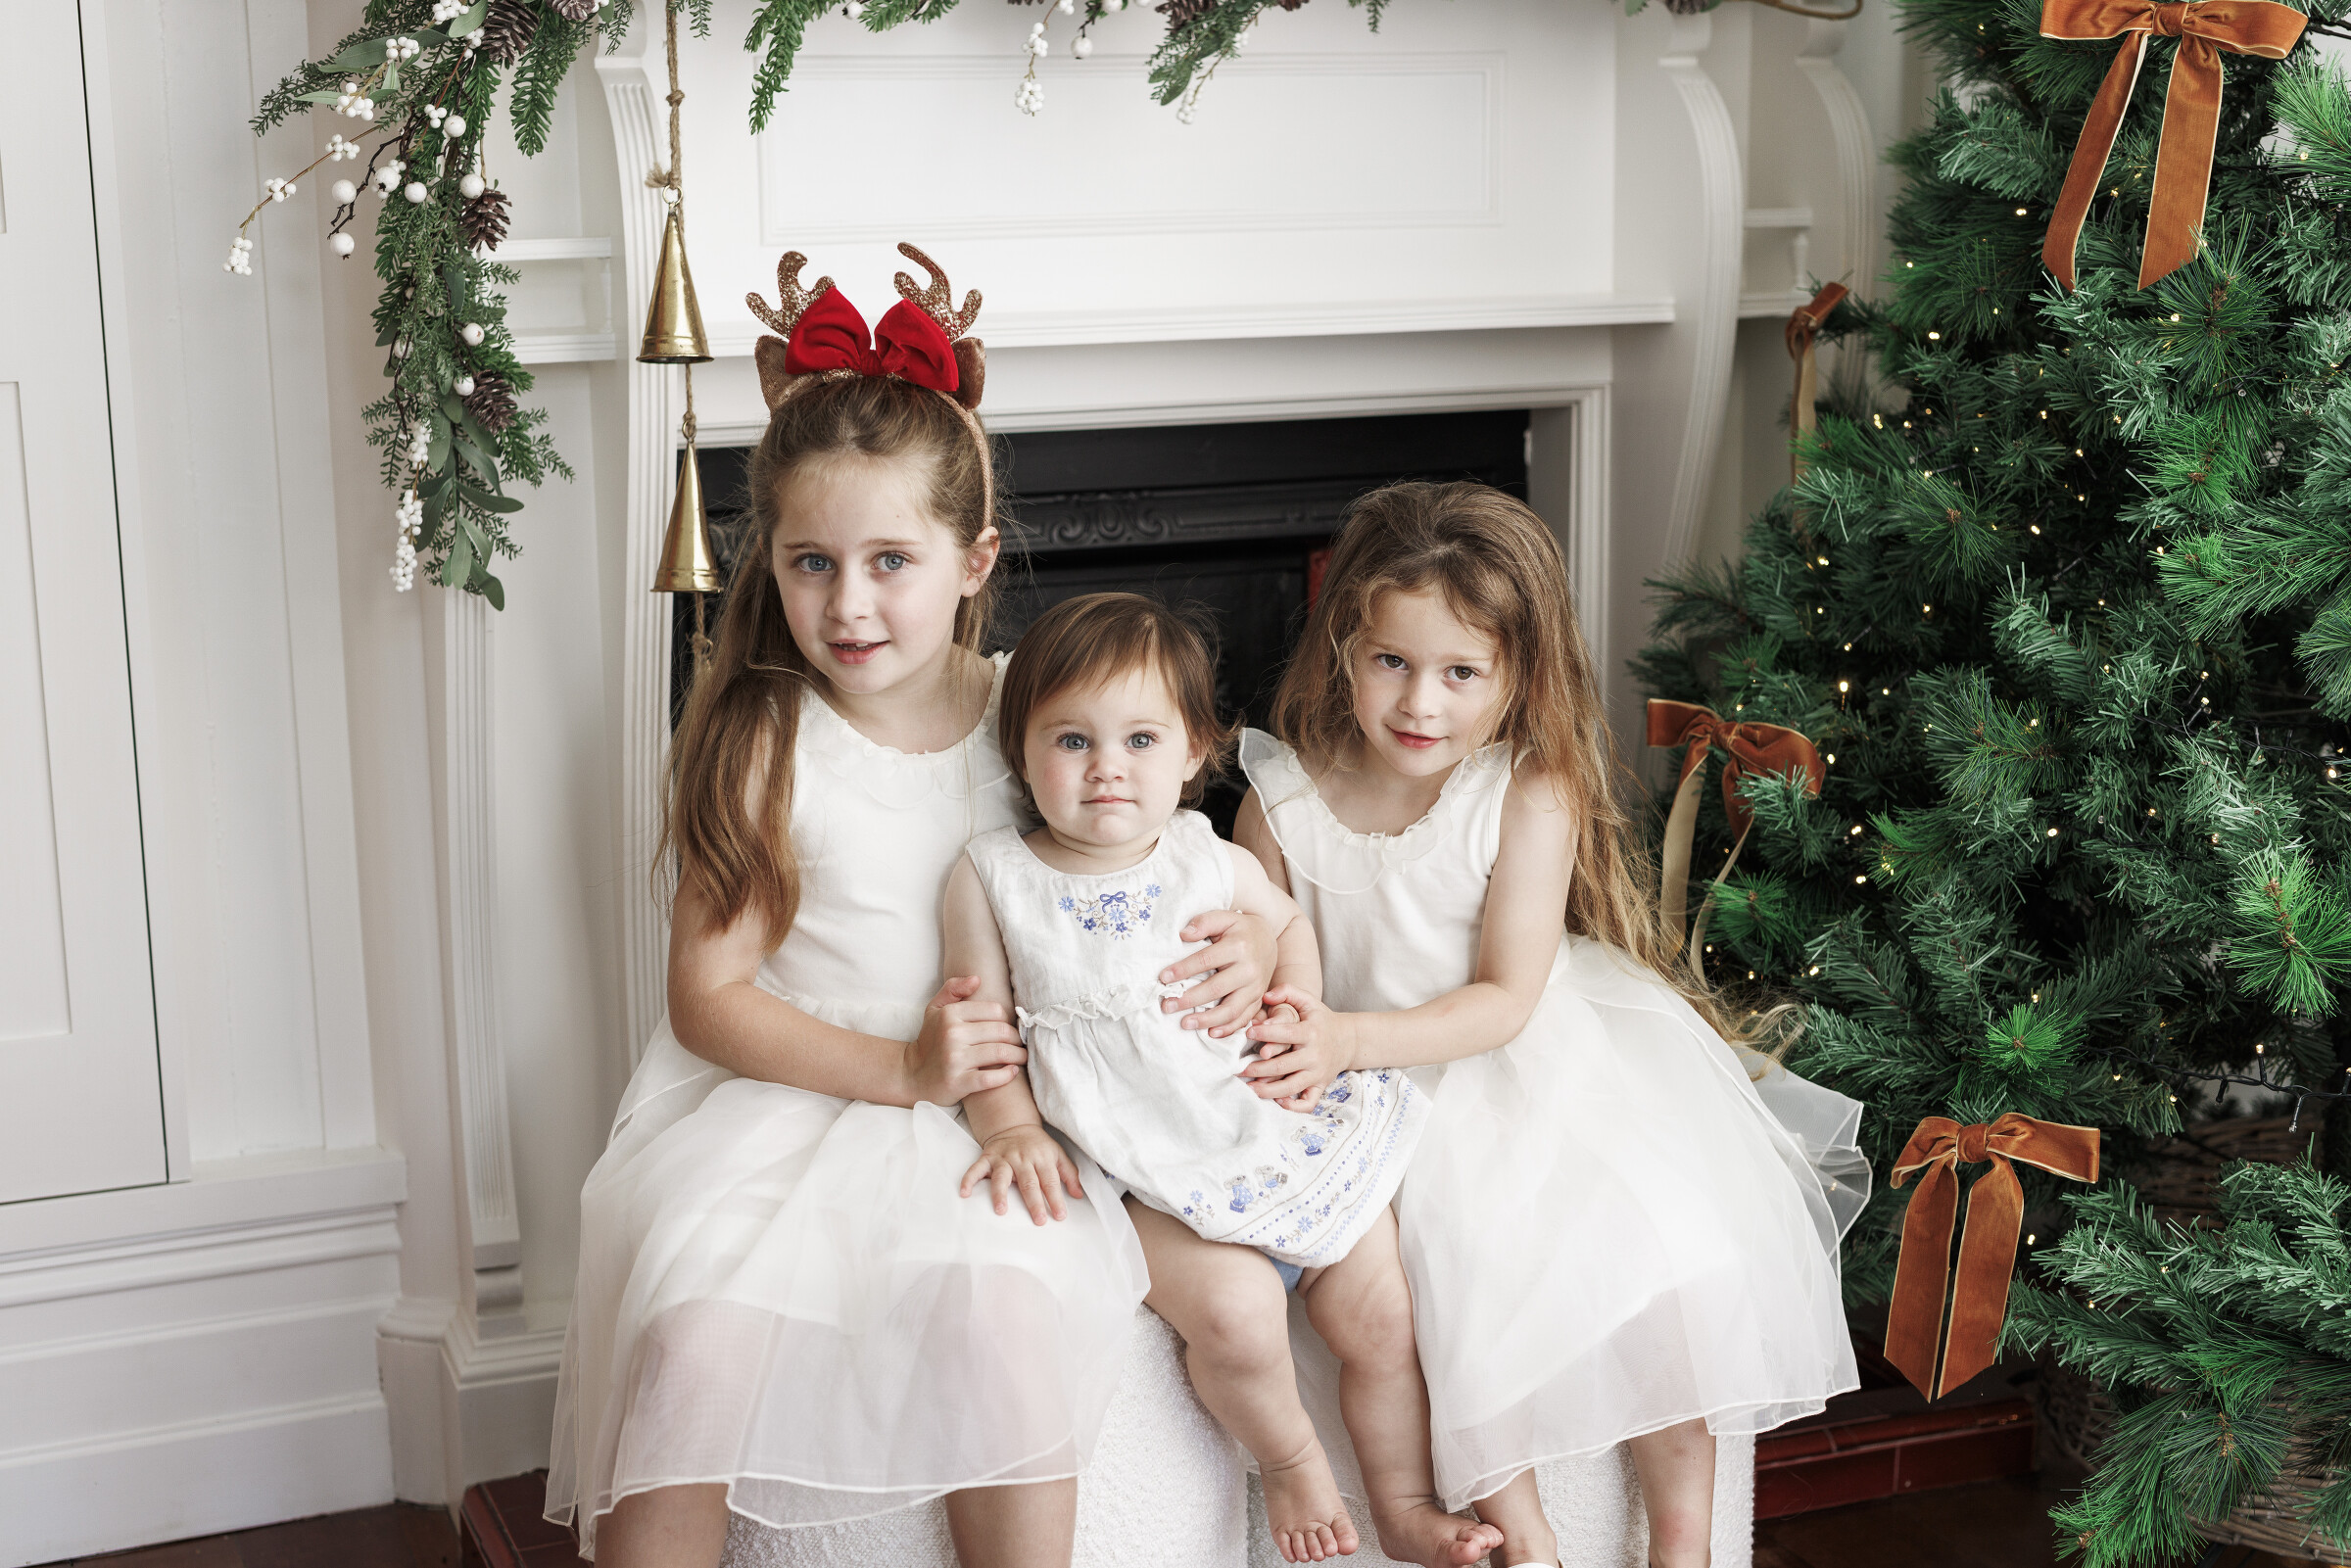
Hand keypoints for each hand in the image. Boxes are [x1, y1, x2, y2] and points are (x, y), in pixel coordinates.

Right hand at [904, 976, 1025, 1104]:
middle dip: (1017, 1039)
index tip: (1009, 1028)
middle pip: (1002, 1031)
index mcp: (950, 1014)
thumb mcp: (935, 1009)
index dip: (1007, 1019)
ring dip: (1018, 1056)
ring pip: (1001, 1053)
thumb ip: (953, 988)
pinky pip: (991, 1078)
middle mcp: (952, 1035)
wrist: (911, 1075)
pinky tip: (1012, 1071)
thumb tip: (977, 979)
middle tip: (1020, 1044)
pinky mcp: (959, 1083)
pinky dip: (1007, 1075)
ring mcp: (955, 1060)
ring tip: (1022, 1057)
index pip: (995, 1010)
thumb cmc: (930, 1040)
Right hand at [959, 1124, 1085, 1223]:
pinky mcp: (987, 1158)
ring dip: (1000, 1193)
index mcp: (1042, 1158)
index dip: (1056, 1198)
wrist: (1014, 1125)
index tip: (1060, 1216)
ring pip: (1002, 1177)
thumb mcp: (1058, 1154)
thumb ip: (1070, 1174)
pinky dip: (969, 1180)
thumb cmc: (1038, 1145)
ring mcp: (1003, 1158)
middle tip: (1038, 1220)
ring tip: (1001, 1210)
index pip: (1050, 1180)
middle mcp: (1022, 1158)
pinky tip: (965, 1193)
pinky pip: (976, 1169)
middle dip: (1034, 1202)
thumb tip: (1079, 1195)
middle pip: (1029, 1182)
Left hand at [1160, 909, 1275, 1038]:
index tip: (1163, 978)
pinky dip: (1229, 1028)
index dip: (1183, 970)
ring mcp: (1256, 987)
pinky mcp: (1258, 999)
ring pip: (1231, 1009)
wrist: (1269, 939)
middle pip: (1216, 989)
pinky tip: (1211, 1033)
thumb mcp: (1225, 917)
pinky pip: (1244, 1018)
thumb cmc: (1240, 929)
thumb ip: (1204, 922)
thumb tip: (1183, 935)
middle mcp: (1249, 969)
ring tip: (1185, 1023)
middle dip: (1189, 1000)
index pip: (1205, 960)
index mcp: (1239, 946)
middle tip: (1167, 1006)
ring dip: (1207, 1020)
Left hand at [1241, 989, 1350, 1110]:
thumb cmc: (1322, 1020)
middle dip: (1259, 1068)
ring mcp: (1318, 1073)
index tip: (1248, 1032)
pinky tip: (1278, 1100)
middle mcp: (1315, 1055)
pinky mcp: (1320, 1086)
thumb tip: (1265, 996)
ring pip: (1291, 1087)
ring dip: (1268, 1090)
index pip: (1286, 1033)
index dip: (1265, 1033)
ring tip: (1249, 1088)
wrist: (1349, 1040)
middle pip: (1283, 1065)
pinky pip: (1308, 1102)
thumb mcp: (1309, 1001)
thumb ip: (1288, 991)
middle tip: (1239, 1069)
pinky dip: (1293, 1106)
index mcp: (1311, 1033)